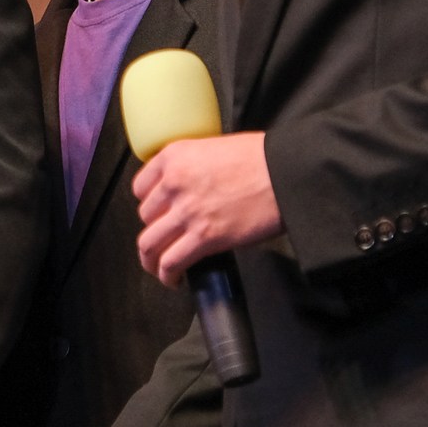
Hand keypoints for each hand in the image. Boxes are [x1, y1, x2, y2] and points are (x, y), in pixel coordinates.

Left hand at [133, 132, 280, 284]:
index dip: (148, 204)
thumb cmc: (263, 158)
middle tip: (165, 240)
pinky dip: (167, 275)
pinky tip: (174, 279)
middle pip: (145, 217)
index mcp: (175, 156)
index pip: (140, 187)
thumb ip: (194, 166)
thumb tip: (192, 188)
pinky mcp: (204, 237)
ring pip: (150, 244)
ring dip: (151, 260)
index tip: (156, 213)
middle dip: (155, 231)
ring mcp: (187, 212)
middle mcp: (174, 183)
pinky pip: (170, 262)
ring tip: (159, 268)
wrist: (287, 174)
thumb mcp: (216, 147)